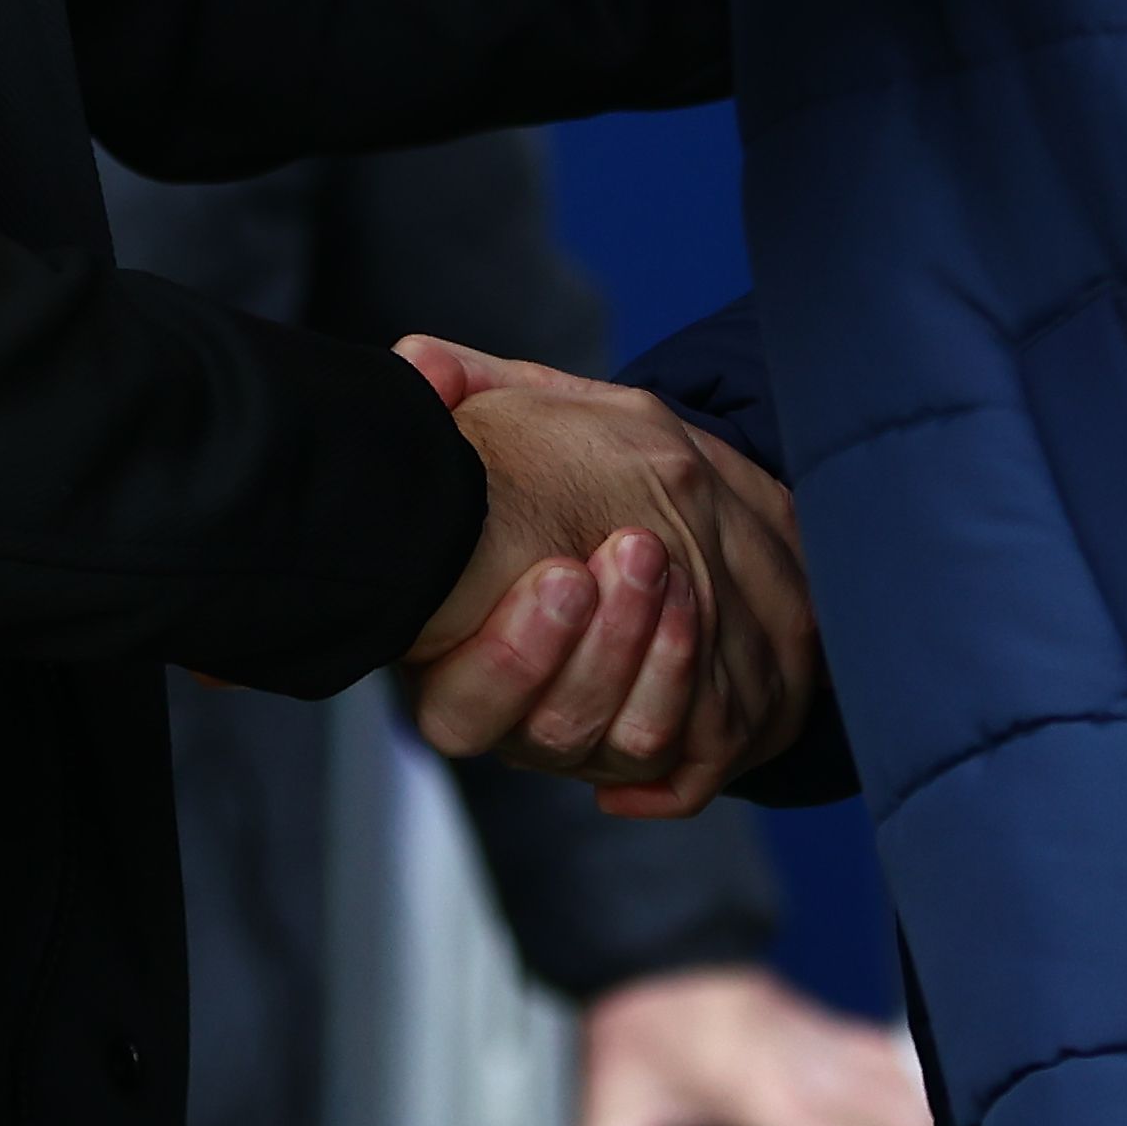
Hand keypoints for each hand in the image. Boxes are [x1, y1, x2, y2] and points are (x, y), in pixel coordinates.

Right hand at [396, 339, 813, 818]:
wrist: (651, 502)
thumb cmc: (561, 465)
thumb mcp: (522, 418)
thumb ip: (470, 396)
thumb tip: (425, 369)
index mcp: (458, 658)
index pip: (465, 708)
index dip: (514, 658)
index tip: (563, 573)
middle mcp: (523, 716)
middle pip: (555, 730)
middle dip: (604, 645)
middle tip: (637, 551)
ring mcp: (595, 738)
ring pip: (626, 742)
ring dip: (657, 661)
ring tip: (675, 574)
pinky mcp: (671, 741)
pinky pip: (689, 756)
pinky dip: (696, 694)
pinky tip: (701, 618)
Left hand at [572, 964, 945, 1125]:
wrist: (651, 939)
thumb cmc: (640, 1019)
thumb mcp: (611, 1104)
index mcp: (764, 1095)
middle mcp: (806, 1067)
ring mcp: (820, 1041)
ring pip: (901, 1088)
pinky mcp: (822, 1025)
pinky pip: (884, 1056)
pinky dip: (915, 1088)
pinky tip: (925, 1108)